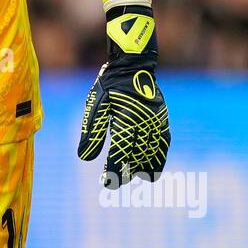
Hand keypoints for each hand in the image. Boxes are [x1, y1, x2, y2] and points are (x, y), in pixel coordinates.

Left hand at [77, 5, 171, 186]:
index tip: (106, 183)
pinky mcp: (163, 121)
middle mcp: (144, 123)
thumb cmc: (110, 84)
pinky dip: (158, 159)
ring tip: (129, 177)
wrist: (134, 65)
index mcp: (126, 119)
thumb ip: (91, 131)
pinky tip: (150, 170)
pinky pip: (164, 145)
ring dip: (141, 168)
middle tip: (113, 182)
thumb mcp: (96, 104)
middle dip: (125, 172)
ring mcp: (157, 122)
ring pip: (152, 154)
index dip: (114, 170)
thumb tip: (84, 158)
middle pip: (136, 157)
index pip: (120, 153)